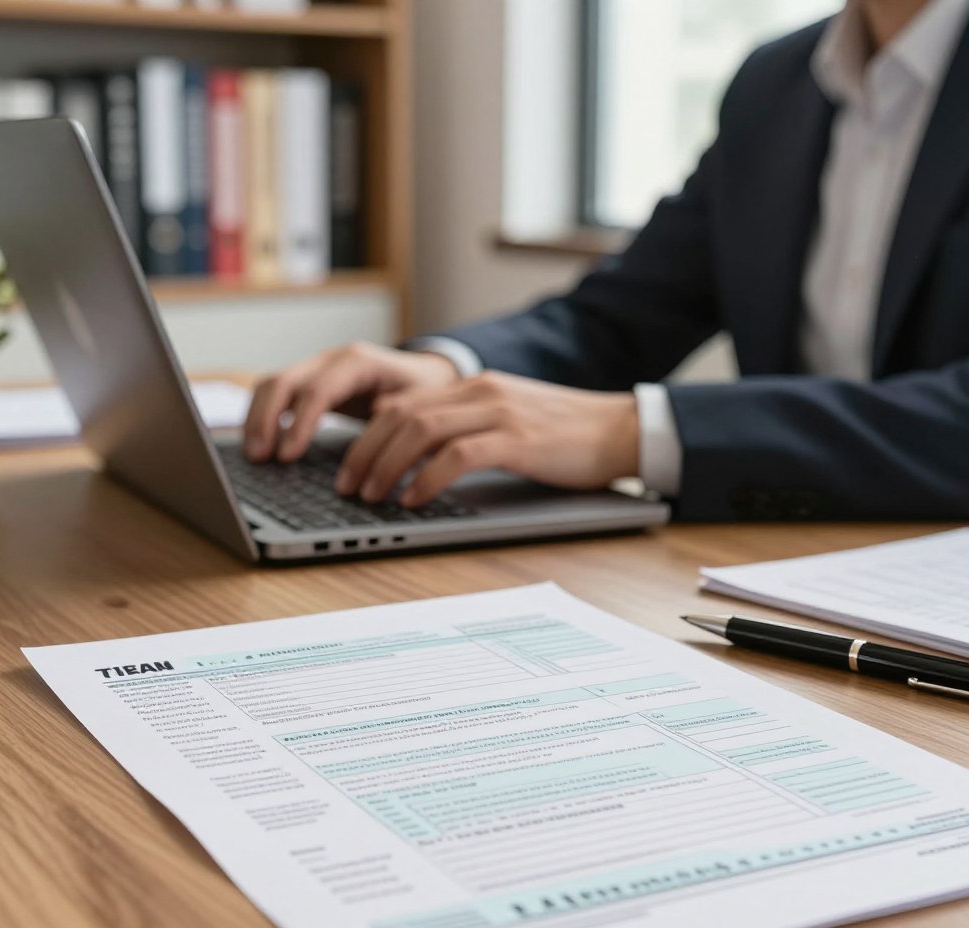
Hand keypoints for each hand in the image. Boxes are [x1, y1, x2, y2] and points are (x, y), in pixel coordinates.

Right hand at [243, 341, 459, 461]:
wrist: (428, 377)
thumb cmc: (426, 393)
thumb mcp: (421, 403)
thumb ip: (398, 413)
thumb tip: (378, 416)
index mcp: (359, 362)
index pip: (318, 389)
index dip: (299, 422)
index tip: (288, 455)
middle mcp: (332, 361)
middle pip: (284, 381)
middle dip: (266, 420)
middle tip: (260, 458)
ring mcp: (317, 369)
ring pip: (272, 385)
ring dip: (258, 419)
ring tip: (256, 456)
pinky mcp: (310, 384)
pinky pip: (275, 395)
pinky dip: (263, 418)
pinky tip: (261, 445)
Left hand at [335, 371, 639, 505]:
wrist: (620, 430)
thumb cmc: (567, 434)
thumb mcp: (509, 418)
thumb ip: (467, 425)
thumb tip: (419, 450)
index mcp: (474, 386)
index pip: (402, 403)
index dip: (367, 436)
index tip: (350, 467)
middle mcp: (480, 392)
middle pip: (401, 415)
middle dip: (364, 452)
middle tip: (347, 486)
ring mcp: (498, 413)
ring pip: (421, 431)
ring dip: (386, 466)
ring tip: (371, 495)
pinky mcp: (517, 440)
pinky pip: (457, 456)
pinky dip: (427, 478)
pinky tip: (413, 499)